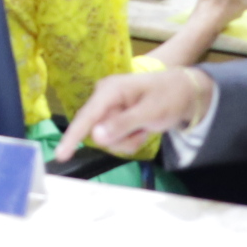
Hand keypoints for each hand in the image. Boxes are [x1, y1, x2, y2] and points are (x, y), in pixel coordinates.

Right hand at [65, 64, 209, 158]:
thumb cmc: (169, 97)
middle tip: (142, 132)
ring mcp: (109, 109)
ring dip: (127, 141)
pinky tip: (142, 130)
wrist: (186, 93)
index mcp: (109, 90)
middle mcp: (104, 98)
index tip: (61, 155)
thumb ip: (122, 124)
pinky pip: (115, 138)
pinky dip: (130, 139)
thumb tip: (96, 136)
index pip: (86, 117)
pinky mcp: (115, 118)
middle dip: (120, 139)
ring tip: (144, 129)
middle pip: (98, 132)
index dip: (72, 136)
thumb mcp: (149, 112)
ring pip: (107, 139)